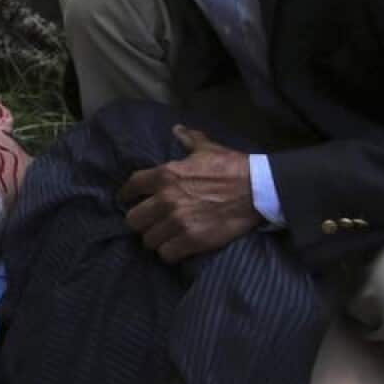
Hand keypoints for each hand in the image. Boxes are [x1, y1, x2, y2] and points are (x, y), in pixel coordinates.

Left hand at [118, 124, 261, 261]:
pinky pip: (166, 253)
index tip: (126, 200)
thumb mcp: (208, 148)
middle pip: (133, 219)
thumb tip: (176, 129)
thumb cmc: (232, 166)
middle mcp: (166, 199)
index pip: (131, 187)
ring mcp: (178, 222)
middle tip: (149, 222)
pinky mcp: (192, 240)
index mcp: (166, 174)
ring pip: (148, 240)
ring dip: (155, 238)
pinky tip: (175, 247)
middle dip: (140, 221)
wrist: (257, 190)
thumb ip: (188, 139)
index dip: (126, 195)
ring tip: (162, 236)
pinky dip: (169, 252)